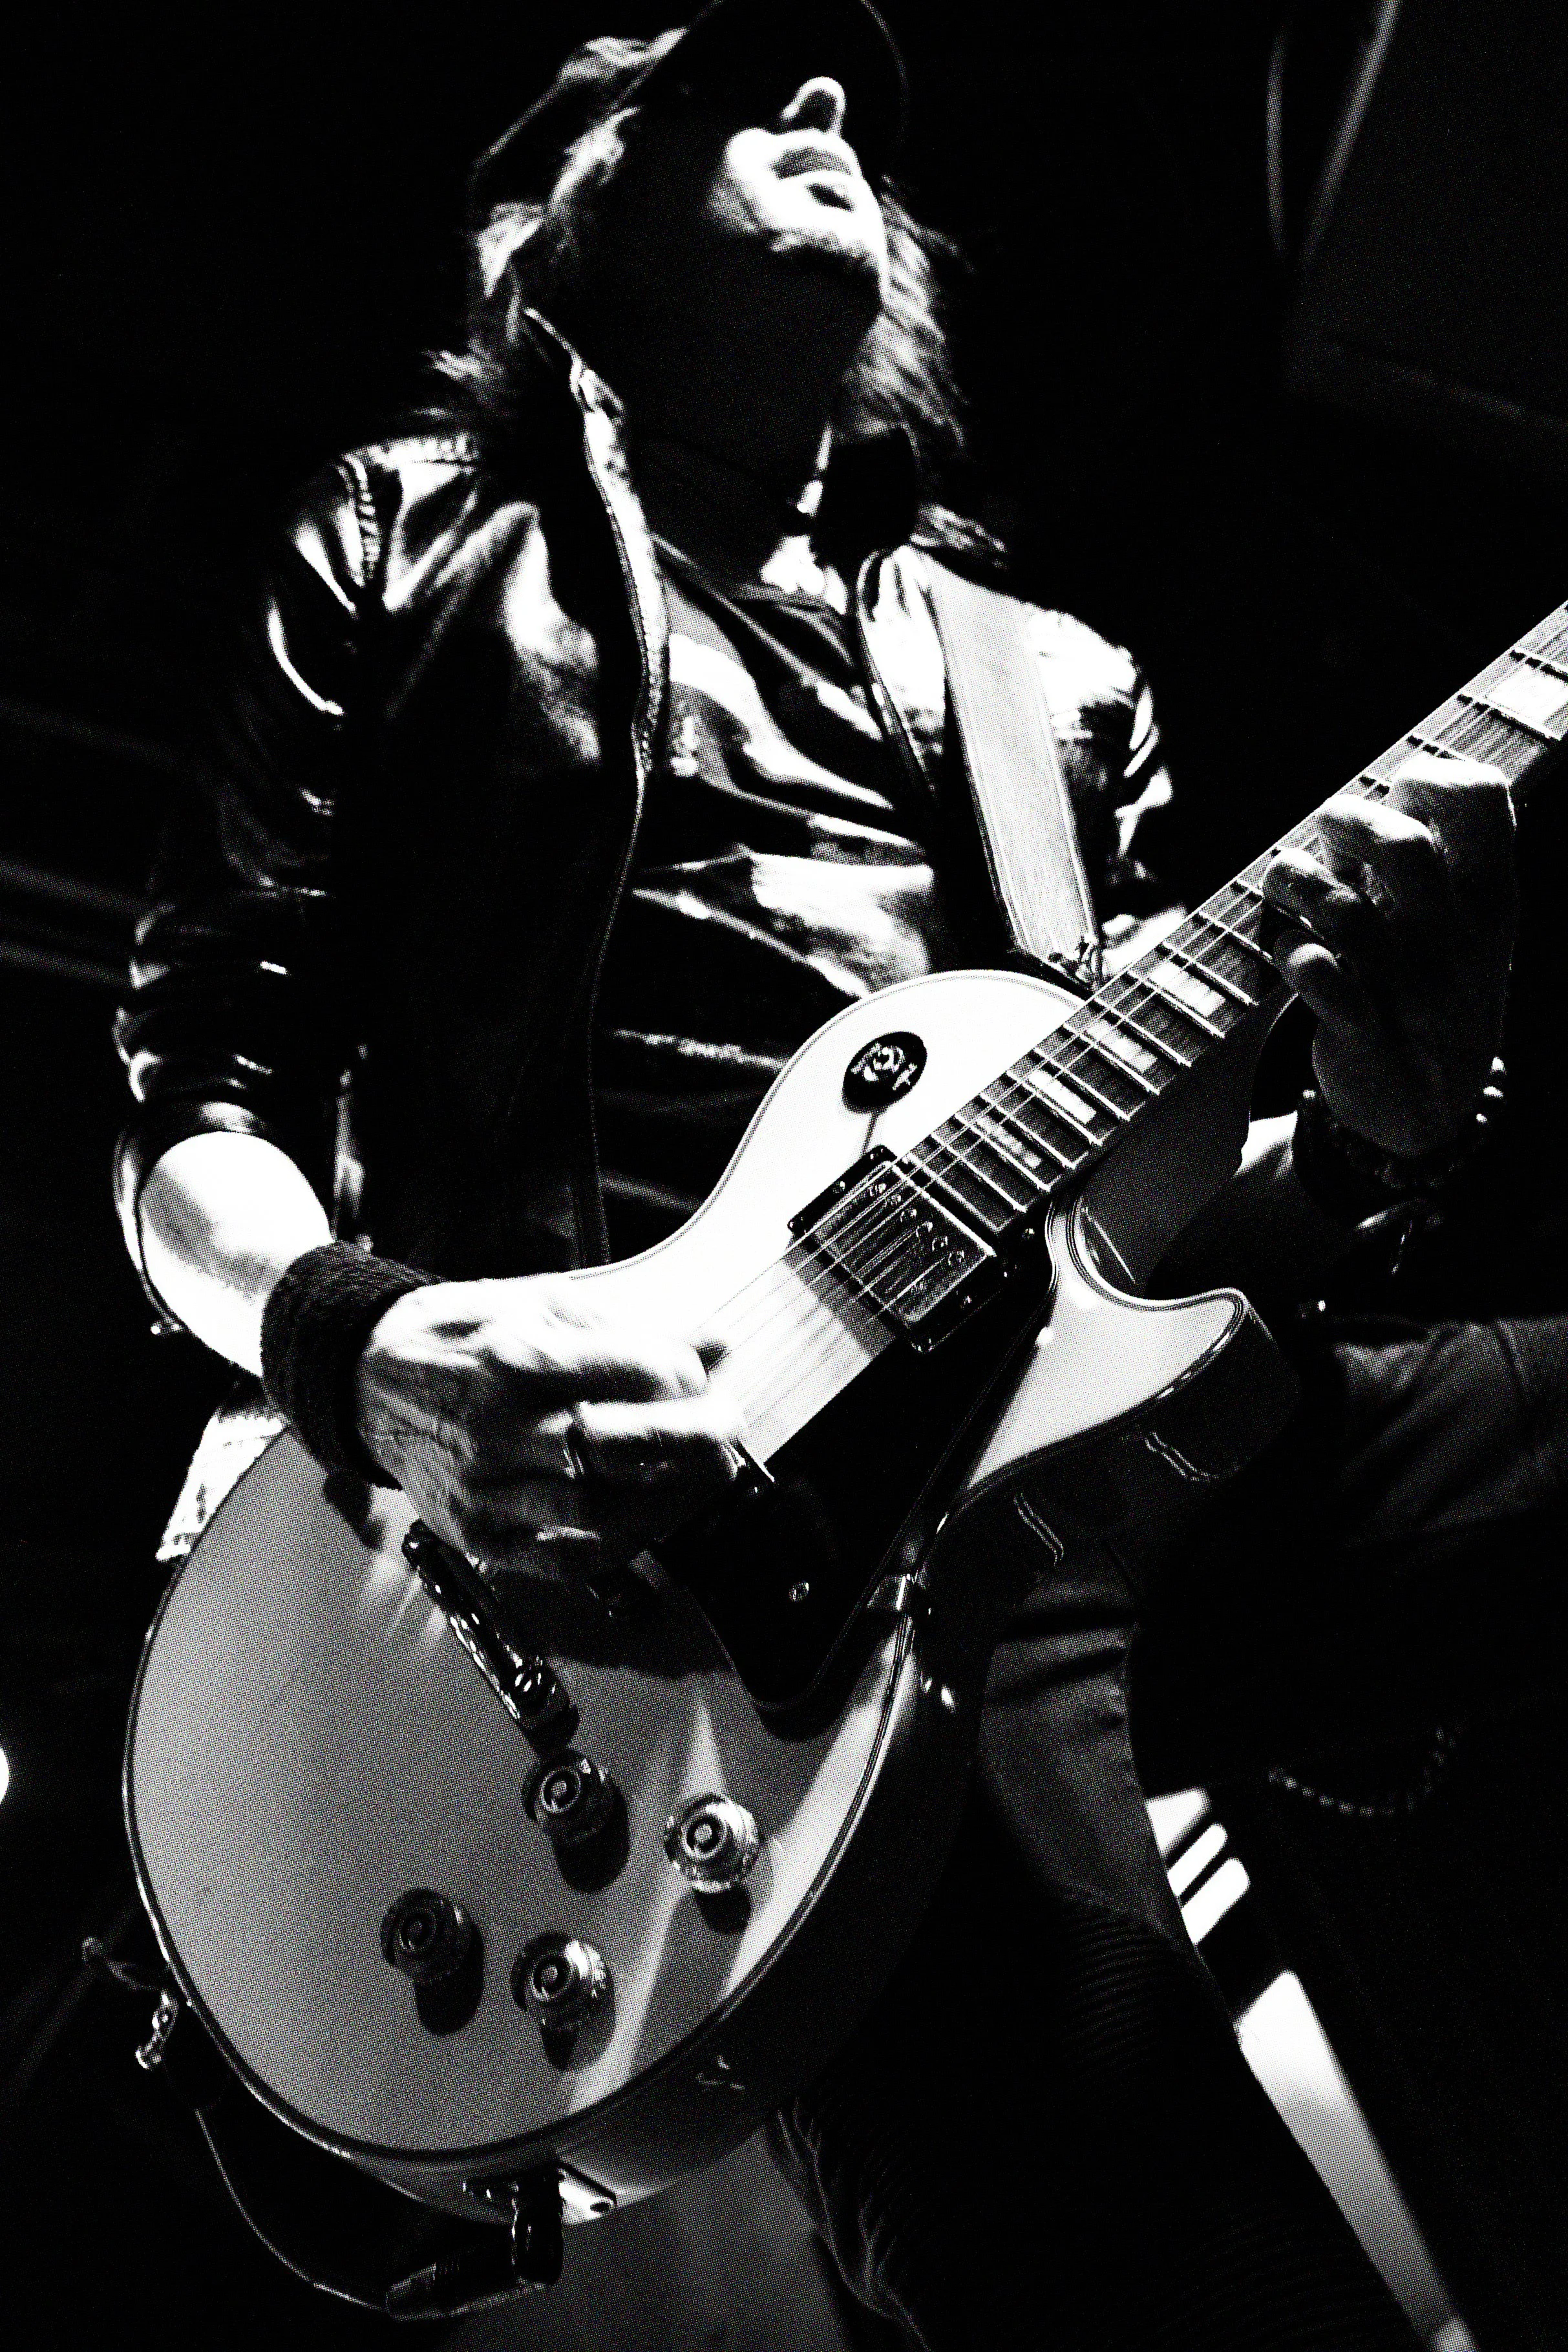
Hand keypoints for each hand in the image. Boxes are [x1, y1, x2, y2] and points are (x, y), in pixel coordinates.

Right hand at [354, 1277, 742, 1570]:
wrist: (367, 1379)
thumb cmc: (462, 1336)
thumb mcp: (540, 1305)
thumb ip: (629, 1330)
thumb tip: (714, 1343)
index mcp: (515, 1356)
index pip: (628, 1372)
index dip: (681, 1377)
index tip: (700, 1374)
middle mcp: (498, 1427)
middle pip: (621, 1448)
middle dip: (693, 1443)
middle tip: (727, 1435)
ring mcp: (487, 1489)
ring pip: (601, 1511)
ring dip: (670, 1500)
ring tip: (699, 1479)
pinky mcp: (479, 1535)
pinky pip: (566, 1559)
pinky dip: (621, 1545)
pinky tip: (646, 1519)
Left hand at [1260, 752, 1516, 1158]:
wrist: (1422, 1111)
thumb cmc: (1422, 993)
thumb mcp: (1443, 925)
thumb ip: (1407, 865)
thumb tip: (1352, 804)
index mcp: (1490, 901)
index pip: (1484, 803)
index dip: (1431, 777)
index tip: (1397, 790)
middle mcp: (1458, 942)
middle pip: (1405, 848)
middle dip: (1346, 822)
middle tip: (1324, 828)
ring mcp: (1412, 992)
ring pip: (1347, 913)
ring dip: (1299, 883)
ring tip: (1285, 880)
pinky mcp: (1363, 1034)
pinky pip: (1320, 979)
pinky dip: (1291, 955)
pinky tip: (1289, 951)